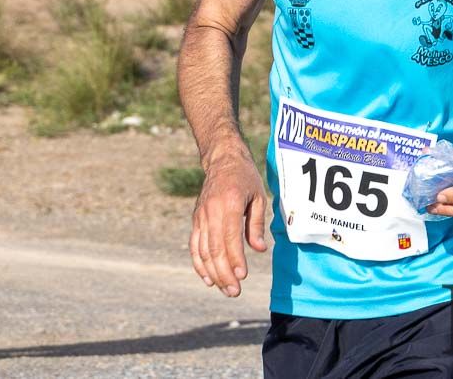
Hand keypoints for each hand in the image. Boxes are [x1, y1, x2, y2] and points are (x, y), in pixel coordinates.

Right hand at [189, 146, 267, 296]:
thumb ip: (257, 224)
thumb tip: (258, 250)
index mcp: (230, 203)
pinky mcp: (196, 221)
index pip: (230, 237)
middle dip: (224, 273)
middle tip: (235, 291)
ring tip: (225, 289)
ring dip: (213, 273)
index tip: (242, 276)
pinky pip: (194, 246)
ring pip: (203, 251)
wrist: (223, 161)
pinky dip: (199, 265)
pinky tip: (209, 279)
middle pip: (214, 248)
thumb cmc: (246, 178)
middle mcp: (211, 211)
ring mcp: (200, 217)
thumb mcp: (258, 196)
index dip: (235, 259)